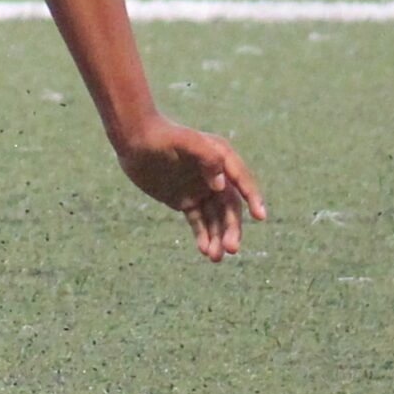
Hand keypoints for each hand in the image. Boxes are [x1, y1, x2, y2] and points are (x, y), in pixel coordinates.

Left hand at [115, 116, 265, 262]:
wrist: (133, 139)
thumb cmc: (159, 136)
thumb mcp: (184, 140)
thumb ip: (206, 157)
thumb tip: (220, 185)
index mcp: (221, 158)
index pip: (242, 181)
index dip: (253, 197)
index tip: (260, 216)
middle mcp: (215, 177)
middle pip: (230, 207)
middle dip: (232, 228)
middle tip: (231, 249)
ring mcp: (201, 190)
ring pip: (216, 219)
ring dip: (218, 238)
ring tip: (214, 258)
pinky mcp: (186, 201)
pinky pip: (199, 222)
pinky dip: (203, 236)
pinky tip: (204, 250)